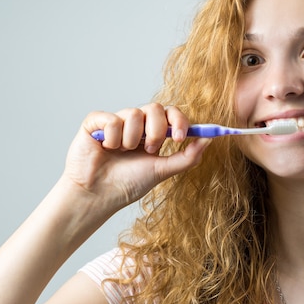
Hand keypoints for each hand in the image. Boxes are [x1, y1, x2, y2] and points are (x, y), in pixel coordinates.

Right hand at [61, 103, 209, 214]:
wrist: (97, 195)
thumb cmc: (127, 184)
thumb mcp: (162, 171)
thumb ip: (186, 157)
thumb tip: (208, 140)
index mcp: (153, 133)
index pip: (171, 114)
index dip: (179, 120)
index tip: (180, 138)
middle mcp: (136, 125)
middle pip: (155, 108)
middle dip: (156, 130)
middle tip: (150, 150)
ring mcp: (116, 122)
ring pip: (133, 113)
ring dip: (131, 138)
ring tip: (122, 152)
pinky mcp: (95, 123)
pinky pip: (111, 118)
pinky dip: (112, 137)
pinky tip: (106, 148)